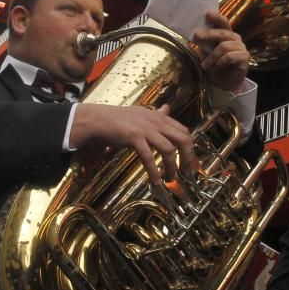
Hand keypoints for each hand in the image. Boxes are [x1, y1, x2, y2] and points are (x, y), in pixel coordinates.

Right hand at [69, 103, 195, 185]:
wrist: (98, 119)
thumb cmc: (118, 118)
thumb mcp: (142, 113)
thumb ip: (156, 114)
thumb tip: (167, 108)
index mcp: (160, 117)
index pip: (184, 131)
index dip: (190, 147)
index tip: (189, 161)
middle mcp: (156, 122)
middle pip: (183, 139)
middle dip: (187, 158)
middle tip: (185, 173)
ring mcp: (146, 129)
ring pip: (169, 150)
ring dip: (172, 167)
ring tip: (170, 179)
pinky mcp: (135, 138)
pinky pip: (149, 157)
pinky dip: (154, 171)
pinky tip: (156, 181)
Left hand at [192, 11, 249, 93]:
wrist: (224, 84)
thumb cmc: (215, 67)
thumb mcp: (206, 53)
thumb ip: (203, 44)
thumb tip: (194, 35)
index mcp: (226, 34)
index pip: (223, 23)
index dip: (216, 17)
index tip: (207, 14)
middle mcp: (235, 38)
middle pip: (222, 33)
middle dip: (208, 34)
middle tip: (196, 36)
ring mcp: (241, 47)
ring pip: (224, 46)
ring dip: (212, 57)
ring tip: (205, 66)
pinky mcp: (245, 57)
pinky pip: (230, 56)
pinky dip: (220, 62)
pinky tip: (216, 67)